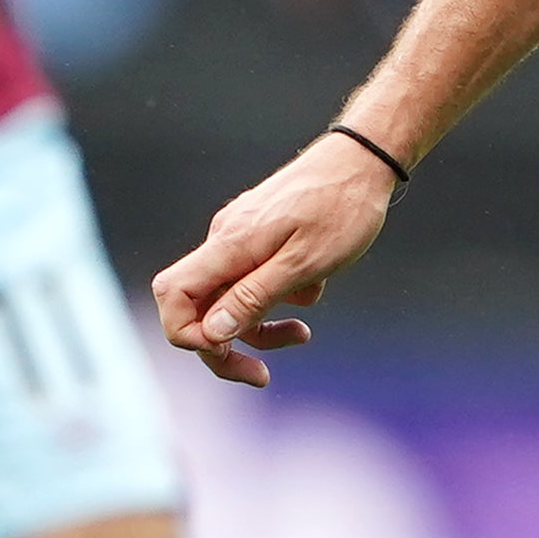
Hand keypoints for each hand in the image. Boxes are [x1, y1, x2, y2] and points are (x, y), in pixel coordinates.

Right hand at [152, 131, 400, 389]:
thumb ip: (253, 297)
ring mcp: (241, 237)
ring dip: (257, 325)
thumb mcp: (304, 264)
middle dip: (225, 345)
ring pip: (229, 296)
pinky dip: (276, 296)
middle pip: (198, 306)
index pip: (173, 296)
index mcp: (229, 246)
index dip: (187, 334)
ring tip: (302, 333)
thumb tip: (210, 334)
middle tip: (261, 375)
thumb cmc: (341, 210)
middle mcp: (225, 241)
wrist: (364, 162)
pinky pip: (253, 278)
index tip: (229, 353)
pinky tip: (313, 291)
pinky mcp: (259, 235)